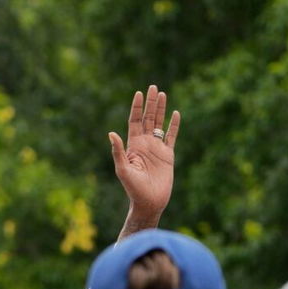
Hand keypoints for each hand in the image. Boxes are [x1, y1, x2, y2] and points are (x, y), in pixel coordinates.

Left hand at [110, 85, 180, 217]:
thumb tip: (111, 133)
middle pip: (148, 118)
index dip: (137, 107)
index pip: (135, 121)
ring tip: (163, 94)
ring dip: (161, 109)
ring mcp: (157, 148)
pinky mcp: (168, 155)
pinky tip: (176, 113)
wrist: (149, 202)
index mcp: (133, 145)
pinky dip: (174, 125)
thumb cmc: (133, 188)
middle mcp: (145, 144)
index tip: (139, 93)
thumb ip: (118, 151)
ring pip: (160, 124)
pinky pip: (172, 136)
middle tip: (153, 87)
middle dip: (150, 103)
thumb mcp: (123, 169)